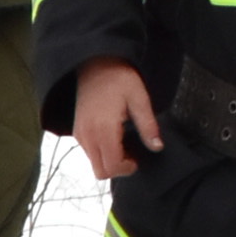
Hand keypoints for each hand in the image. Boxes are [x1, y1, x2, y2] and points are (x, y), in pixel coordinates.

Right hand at [72, 57, 161, 179]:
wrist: (96, 65)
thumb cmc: (118, 78)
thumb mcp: (139, 98)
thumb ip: (148, 125)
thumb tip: (157, 146)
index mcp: (104, 128)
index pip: (112, 165)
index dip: (126, 169)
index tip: (137, 160)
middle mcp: (88, 135)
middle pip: (100, 171)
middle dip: (118, 169)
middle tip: (131, 156)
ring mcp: (81, 135)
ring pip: (94, 165)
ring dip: (110, 161)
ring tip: (123, 144)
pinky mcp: (78, 133)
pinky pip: (89, 154)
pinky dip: (102, 154)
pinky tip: (113, 138)